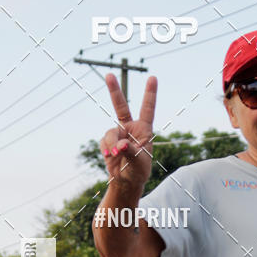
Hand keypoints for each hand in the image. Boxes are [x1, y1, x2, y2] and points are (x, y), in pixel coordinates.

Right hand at [100, 74, 156, 190]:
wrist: (126, 181)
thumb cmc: (138, 171)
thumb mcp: (139, 163)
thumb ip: (131, 152)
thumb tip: (120, 145)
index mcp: (144, 130)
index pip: (147, 109)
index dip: (150, 94)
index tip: (153, 78)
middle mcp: (130, 128)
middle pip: (120, 106)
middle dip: (114, 90)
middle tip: (108, 74)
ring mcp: (118, 134)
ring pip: (110, 132)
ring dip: (112, 144)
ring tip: (116, 155)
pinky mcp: (108, 142)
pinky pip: (104, 142)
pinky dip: (106, 149)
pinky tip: (110, 157)